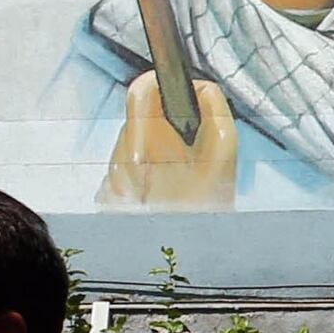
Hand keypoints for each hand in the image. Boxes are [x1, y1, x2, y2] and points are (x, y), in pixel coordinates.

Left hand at [105, 72, 239, 206]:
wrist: (185, 251)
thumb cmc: (206, 208)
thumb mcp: (224, 157)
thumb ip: (216, 112)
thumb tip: (202, 87)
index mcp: (146, 146)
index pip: (140, 91)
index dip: (159, 81)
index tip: (173, 84)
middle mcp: (121, 162)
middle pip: (138, 120)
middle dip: (162, 124)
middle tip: (187, 144)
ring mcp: (112, 181)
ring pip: (132, 146)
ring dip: (153, 150)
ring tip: (178, 173)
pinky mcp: (109, 197)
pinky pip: (126, 171)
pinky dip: (144, 173)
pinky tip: (163, 190)